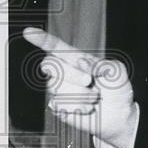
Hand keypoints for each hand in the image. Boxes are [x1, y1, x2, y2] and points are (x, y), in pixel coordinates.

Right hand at [22, 28, 135, 147]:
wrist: (119, 114)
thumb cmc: (117, 89)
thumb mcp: (116, 71)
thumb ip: (102, 64)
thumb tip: (82, 63)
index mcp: (76, 58)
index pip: (55, 46)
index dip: (41, 39)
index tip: (29, 32)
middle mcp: (64, 72)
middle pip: (50, 65)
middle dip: (70, 73)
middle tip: (89, 81)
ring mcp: (60, 90)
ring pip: (55, 86)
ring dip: (80, 93)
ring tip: (95, 97)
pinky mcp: (59, 107)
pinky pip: (58, 104)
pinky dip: (77, 106)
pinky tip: (88, 108)